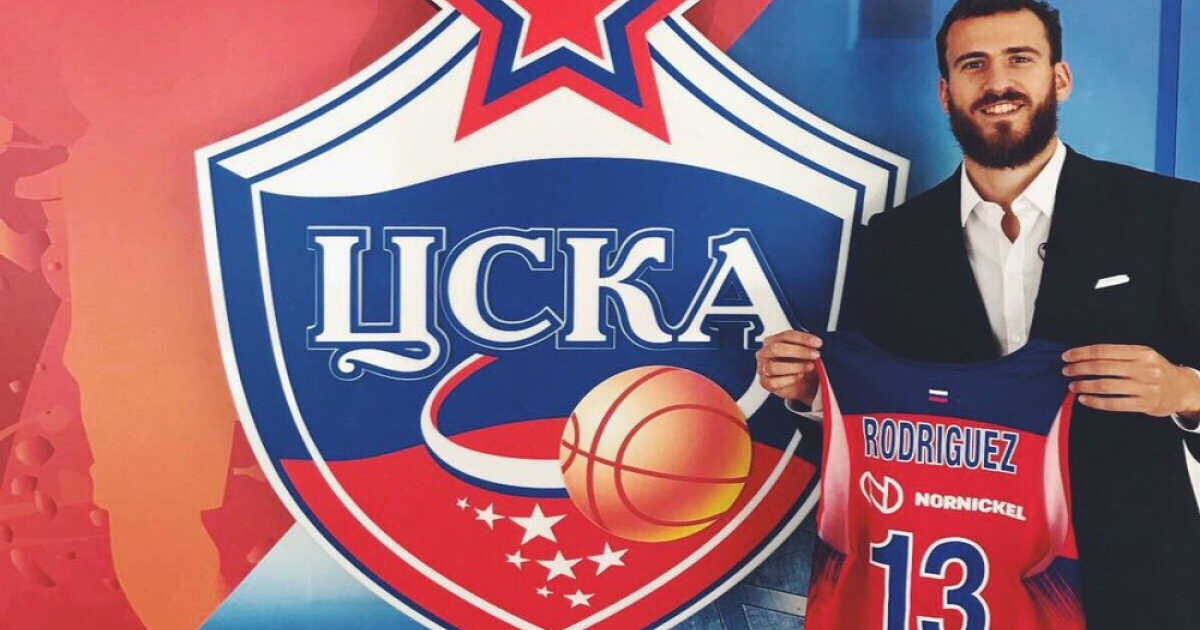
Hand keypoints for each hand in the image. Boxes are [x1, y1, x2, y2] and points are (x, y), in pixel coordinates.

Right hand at [755, 330, 822, 406]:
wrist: (801, 384)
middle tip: (814, 355)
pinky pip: (774, 382)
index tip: (817, 343)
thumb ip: (808, 348)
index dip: (803, 339)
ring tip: (809, 367)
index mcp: (773, 341)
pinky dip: (790, 379)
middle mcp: (765, 353)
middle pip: (776, 349)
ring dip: (795, 367)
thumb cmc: (800, 364)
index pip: (786, 336)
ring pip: (774, 367)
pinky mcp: (766, 383)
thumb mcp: (805, 353)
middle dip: (798, 351)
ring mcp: (763, 368)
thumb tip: (816, 346)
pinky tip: (800, 376)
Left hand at [1062, 344, 1199, 416]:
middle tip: (1066, 371)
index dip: (1082, 353)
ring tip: (1072, 386)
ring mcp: (1146, 387)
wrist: (1182, 389)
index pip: (1105, 350)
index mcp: (1141, 352)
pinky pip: (1115, 404)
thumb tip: (1083, 356)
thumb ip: (1118, 355)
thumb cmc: (1154, 370)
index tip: (1067, 356)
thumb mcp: (1143, 356)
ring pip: (1107, 386)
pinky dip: (1095, 402)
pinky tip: (1084, 400)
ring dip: (1084, 386)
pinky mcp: (1145, 404)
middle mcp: (1144, 368)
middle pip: (1103, 367)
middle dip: (1079, 369)